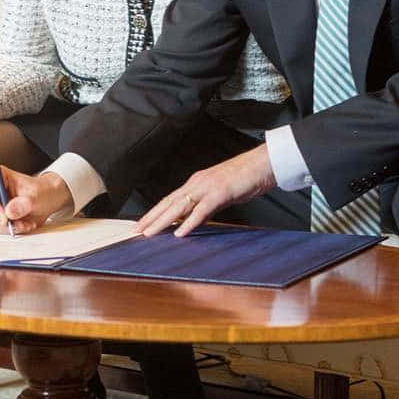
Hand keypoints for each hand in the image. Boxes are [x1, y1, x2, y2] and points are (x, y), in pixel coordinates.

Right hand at [0, 166, 73, 233]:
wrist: (46, 200)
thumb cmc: (41, 192)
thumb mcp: (37, 196)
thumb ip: (24, 204)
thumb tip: (9, 211)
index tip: (5, 218)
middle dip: (2, 220)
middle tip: (21, 223)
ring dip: (6, 227)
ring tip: (24, 223)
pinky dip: (6, 231)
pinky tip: (20, 225)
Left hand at [136, 144, 275, 237]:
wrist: (263, 164)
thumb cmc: (245, 178)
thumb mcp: (221, 195)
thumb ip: (206, 207)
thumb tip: (193, 220)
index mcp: (196, 183)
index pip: (169, 200)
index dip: (154, 213)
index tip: (142, 224)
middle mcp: (197, 183)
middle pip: (168, 203)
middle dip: (150, 218)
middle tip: (136, 231)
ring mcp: (207, 187)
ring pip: (179, 206)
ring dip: (162, 221)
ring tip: (149, 234)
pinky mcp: (220, 193)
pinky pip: (201, 210)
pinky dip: (189, 222)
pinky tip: (179, 232)